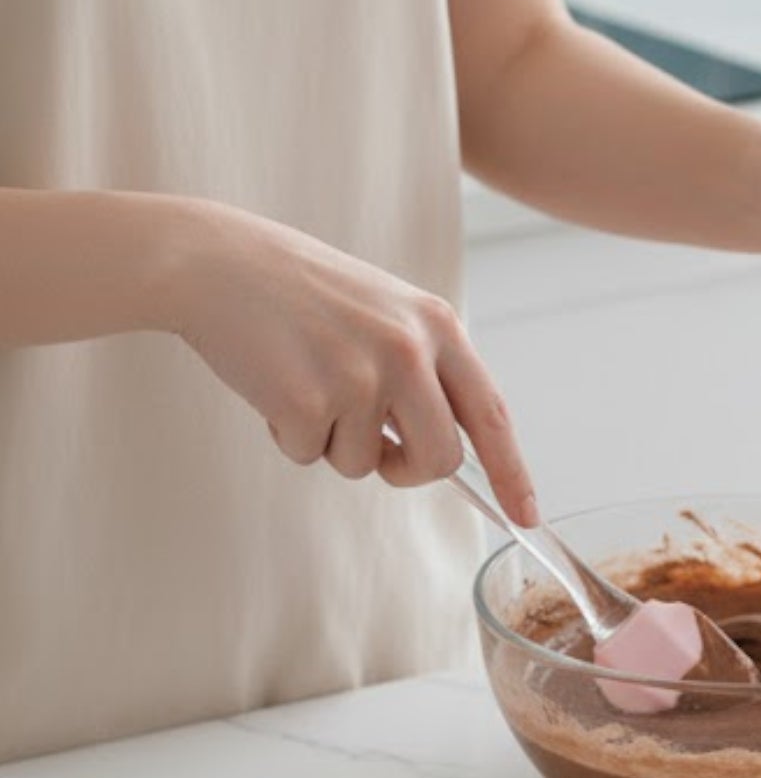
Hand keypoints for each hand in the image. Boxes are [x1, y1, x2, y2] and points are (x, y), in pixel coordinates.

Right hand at [167, 202, 538, 522]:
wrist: (217, 262)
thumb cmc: (302, 293)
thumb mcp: (387, 312)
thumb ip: (425, 371)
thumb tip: (447, 450)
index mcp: (438, 326)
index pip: (492, 414)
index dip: (511, 472)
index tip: (526, 515)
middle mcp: (410, 350)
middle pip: (438, 459)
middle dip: (406, 469)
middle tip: (376, 447)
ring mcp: (360, 376)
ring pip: (365, 464)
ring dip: (333, 441)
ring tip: (306, 380)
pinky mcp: (307, 400)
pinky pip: (310, 456)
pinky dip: (289, 435)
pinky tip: (274, 383)